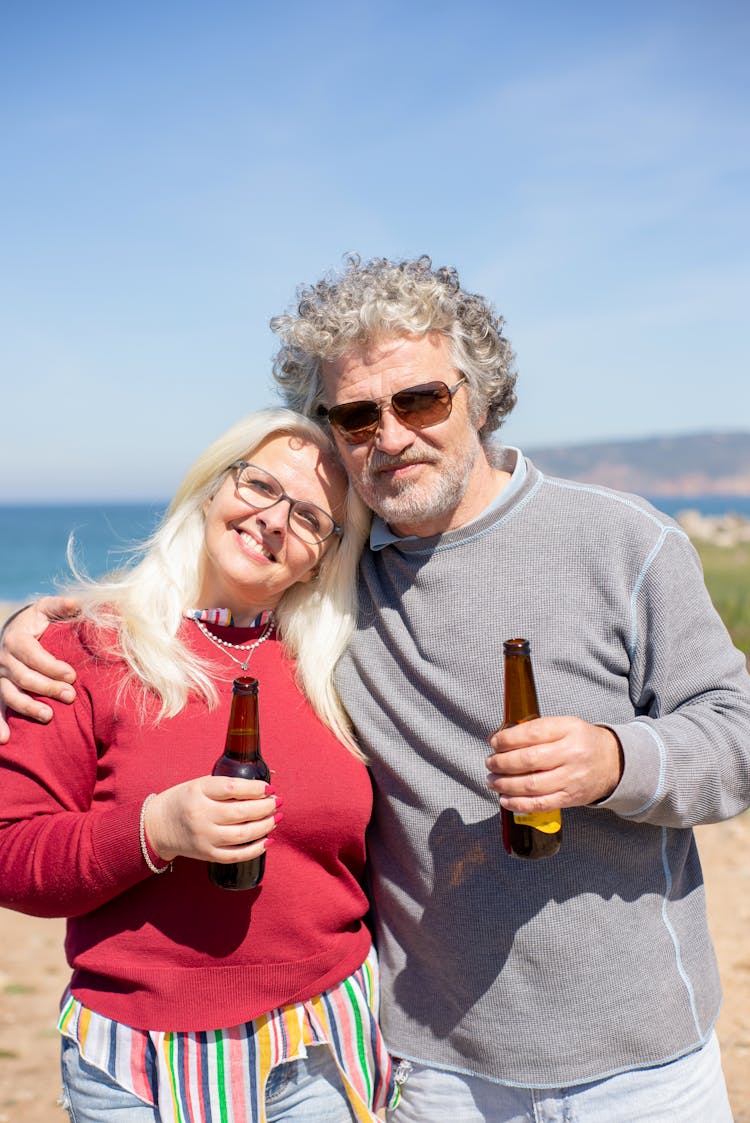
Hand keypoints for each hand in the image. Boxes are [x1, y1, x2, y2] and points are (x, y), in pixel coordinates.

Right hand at [0, 597, 80, 741]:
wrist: (14, 633)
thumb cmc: (36, 622)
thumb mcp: (46, 609)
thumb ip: (61, 606)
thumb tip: (78, 603)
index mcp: (15, 639)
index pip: (33, 655)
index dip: (52, 666)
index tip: (72, 675)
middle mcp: (3, 659)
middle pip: (24, 677)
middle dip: (47, 688)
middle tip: (70, 697)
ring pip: (9, 695)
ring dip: (27, 707)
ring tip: (48, 717)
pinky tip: (5, 740)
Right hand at [143, 777, 282, 863]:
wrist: (157, 826)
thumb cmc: (183, 800)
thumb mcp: (199, 785)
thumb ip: (225, 786)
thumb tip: (262, 790)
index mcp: (198, 792)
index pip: (231, 788)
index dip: (255, 788)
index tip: (269, 788)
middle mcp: (200, 815)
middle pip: (240, 813)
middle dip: (265, 807)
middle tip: (278, 802)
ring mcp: (204, 837)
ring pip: (242, 835)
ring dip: (265, 826)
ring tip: (276, 818)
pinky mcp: (207, 854)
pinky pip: (236, 855)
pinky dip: (255, 849)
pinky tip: (268, 840)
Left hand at [485, 716, 623, 810]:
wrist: (614, 763)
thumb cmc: (582, 741)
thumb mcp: (565, 725)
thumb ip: (537, 730)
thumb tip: (501, 739)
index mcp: (569, 730)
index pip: (532, 733)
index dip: (507, 739)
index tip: (493, 741)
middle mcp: (572, 754)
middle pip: (529, 760)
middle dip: (502, 763)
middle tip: (490, 762)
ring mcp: (572, 779)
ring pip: (532, 785)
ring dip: (505, 784)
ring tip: (492, 781)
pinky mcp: (571, 798)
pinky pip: (540, 804)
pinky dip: (518, 803)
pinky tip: (505, 799)